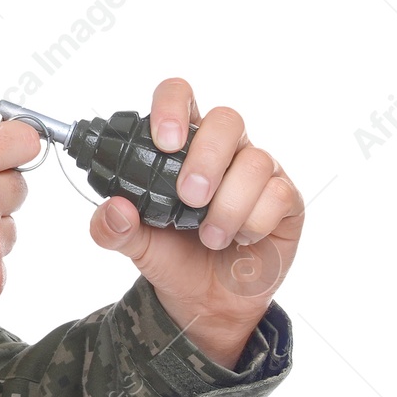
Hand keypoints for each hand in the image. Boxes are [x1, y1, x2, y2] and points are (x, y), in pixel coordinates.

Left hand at [87, 77, 303, 368]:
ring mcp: (257, 171)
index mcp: (180, 145)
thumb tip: (113, 208)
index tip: (162, 141)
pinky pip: (278, 193)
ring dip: (228, 203)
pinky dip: (253, 222)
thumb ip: (112, 227)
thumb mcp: (133, 244)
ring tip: (209, 236)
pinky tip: (238, 239)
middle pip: (226, 119)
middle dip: (206, 158)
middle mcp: (222, 149)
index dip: (172, 107)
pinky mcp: (284, 198)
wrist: (206, 301)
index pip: (180, 96)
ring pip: (255, 160)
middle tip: (188, 197)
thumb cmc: (171, 256)